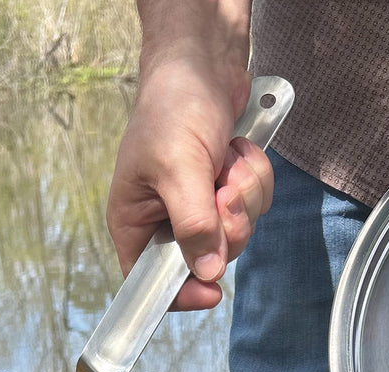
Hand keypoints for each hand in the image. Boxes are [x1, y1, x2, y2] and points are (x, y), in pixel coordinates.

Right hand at [107, 2, 271, 310]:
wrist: (203, 60)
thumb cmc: (172, 107)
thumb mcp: (178, 169)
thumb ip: (193, 224)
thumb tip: (206, 271)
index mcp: (135, 223)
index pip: (150, 283)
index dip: (181, 294)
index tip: (211, 291)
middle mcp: (164, 221)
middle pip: (205, 259)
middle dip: (226, 224)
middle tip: (223, 190)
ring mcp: (197, 206)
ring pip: (236, 232)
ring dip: (243, 194)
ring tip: (227, 159)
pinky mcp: (223, 189)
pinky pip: (253, 206)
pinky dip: (253, 177)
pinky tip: (236, 151)